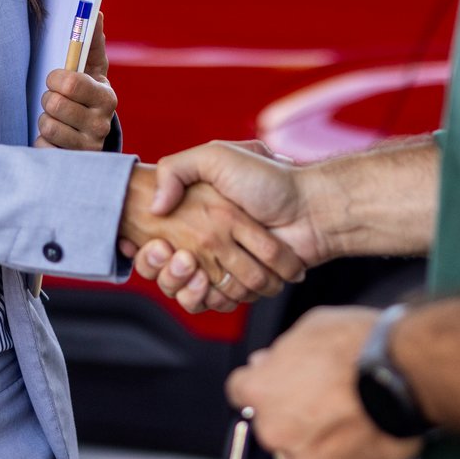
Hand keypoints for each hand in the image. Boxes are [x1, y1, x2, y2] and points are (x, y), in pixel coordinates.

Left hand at [36, 12, 116, 151]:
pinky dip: (43, 142)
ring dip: (45, 120)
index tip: (57, 79)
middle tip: (56, 101)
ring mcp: (88, 147)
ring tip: (56, 119)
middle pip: (54, 104)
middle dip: (48, 99)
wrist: (90, 136)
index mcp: (107, 97)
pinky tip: (54, 140)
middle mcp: (101, 124)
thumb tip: (97, 13)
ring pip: (47, 126)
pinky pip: (43, 148)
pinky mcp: (72, 164)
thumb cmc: (86, 95)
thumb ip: (92, 42)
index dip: (56, 78)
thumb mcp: (91, 70)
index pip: (71, 83)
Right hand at [117, 166, 304, 308]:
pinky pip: (215, 301)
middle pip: (168, 270)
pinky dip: (206, 298)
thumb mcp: (216, 156)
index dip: (148, 250)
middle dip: (163, 269)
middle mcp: (210, 242)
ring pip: (188, 289)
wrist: (312, 208)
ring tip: (188, 264)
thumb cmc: (268, 179)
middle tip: (171, 254)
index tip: (148, 243)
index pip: (158, 242)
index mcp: (200, 215)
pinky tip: (203, 280)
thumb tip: (155, 207)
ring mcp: (227, 265)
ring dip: (182, 284)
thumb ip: (177, 170)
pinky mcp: (245, 286)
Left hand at [226, 306, 422, 458]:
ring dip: (315, 441)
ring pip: (300, 454)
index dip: (262, 382)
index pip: (241, 391)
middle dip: (290, 413)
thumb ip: (282, 352)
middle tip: (322, 396)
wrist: (406, 375)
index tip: (276, 381)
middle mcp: (275, 431)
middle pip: (271, 426)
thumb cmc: (361, 347)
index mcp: (260, 391)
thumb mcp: (310, 327)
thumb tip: (270, 361)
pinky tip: (360, 434)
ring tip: (346, 416)